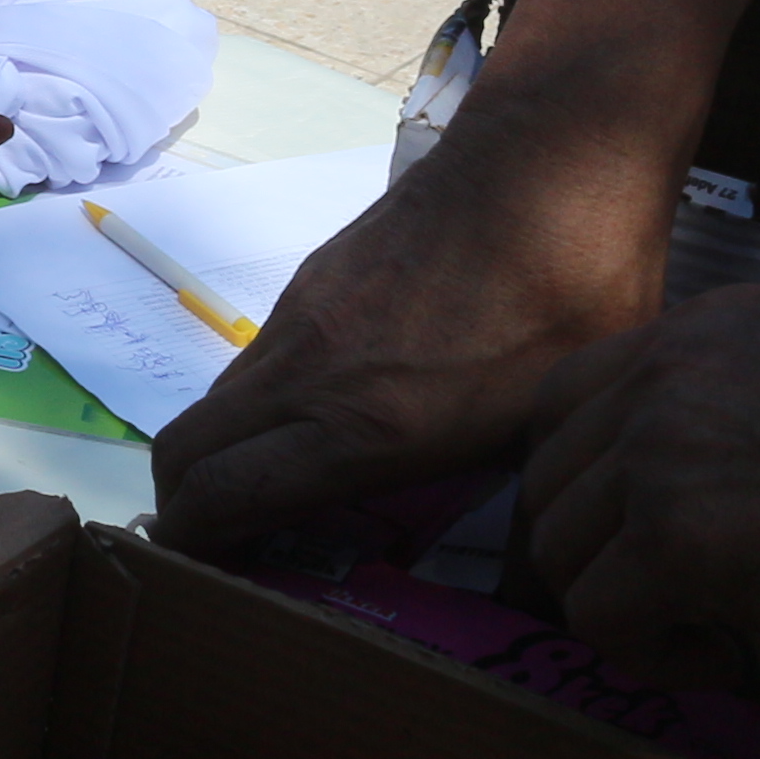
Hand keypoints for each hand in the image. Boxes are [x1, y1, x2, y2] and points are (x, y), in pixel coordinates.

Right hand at [145, 80, 672, 551]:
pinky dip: (261, 406)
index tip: (211, 581)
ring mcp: (301, 318)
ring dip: (225, 453)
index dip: (194, 549)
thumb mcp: (554, 429)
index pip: (218, 496)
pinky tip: (332, 414)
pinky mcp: (314, 279)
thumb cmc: (577, 299)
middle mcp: (305, 374)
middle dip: (183, 507)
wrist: (551, 158)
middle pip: (182, 451)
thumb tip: (528, 599)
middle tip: (229, 547)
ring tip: (284, 489)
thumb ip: (515, 517)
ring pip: (218, 403)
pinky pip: (257, 360)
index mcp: (358, 427)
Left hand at [513, 284, 759, 691]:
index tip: (637, 534)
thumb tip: (701, 472)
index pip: (572, 398)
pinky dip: (647, 656)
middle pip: (547, 477)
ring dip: (619, 606)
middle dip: (591, 550)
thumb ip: (744, 400)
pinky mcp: (672, 540)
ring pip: (559, 552)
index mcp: (706, 327)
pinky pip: (597, 618)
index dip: (587, 481)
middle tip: (664, 598)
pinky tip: (718, 659)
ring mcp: (660, 451)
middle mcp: (666, 372)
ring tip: (704, 632)